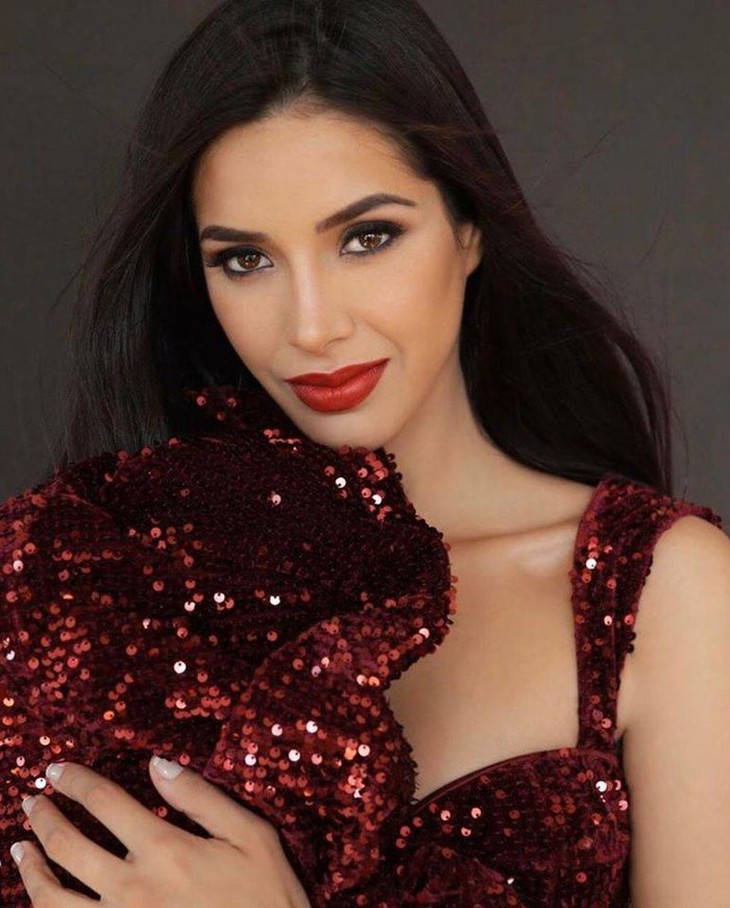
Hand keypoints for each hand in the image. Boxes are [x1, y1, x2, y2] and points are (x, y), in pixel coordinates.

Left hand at [11, 757, 311, 906]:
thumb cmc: (266, 895)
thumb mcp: (251, 834)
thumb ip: (202, 797)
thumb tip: (158, 763)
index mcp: (165, 850)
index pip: (104, 803)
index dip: (76, 782)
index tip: (57, 768)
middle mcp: (132, 888)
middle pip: (68, 846)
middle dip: (44, 817)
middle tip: (32, 801)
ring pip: (52, 899)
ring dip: (31, 868)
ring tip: (20, 848)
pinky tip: (42, 897)